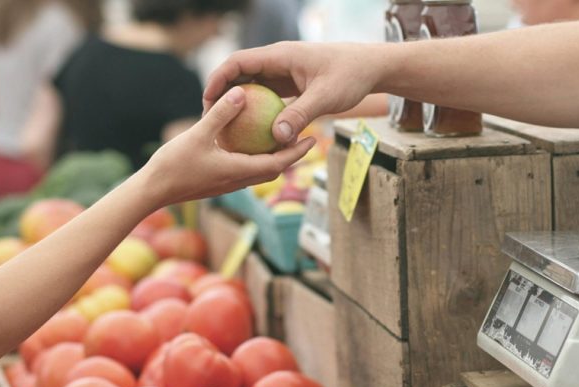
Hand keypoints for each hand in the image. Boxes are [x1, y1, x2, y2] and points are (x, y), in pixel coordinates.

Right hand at [142, 86, 315, 207]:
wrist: (152, 191)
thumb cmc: (173, 165)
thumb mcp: (198, 134)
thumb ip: (221, 114)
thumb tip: (241, 92)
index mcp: (239, 171)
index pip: (278, 164)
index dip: (297, 152)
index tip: (312, 139)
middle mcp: (238, 180)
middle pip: (273, 169)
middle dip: (292, 155)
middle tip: (305, 137)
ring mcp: (227, 183)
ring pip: (259, 171)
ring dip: (274, 158)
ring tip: (283, 139)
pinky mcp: (218, 182)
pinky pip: (244, 169)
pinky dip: (254, 158)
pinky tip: (249, 142)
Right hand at [204, 42, 382, 143]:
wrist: (371, 68)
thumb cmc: (350, 76)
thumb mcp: (325, 97)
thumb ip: (300, 115)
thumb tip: (276, 138)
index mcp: (280, 56)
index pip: (238, 62)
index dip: (218, 79)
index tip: (207, 100)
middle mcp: (278, 62)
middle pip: (240, 74)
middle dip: (222, 94)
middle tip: (210, 119)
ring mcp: (284, 73)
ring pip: (252, 87)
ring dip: (239, 105)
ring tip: (226, 128)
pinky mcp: (291, 85)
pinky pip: (267, 97)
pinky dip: (257, 112)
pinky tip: (253, 134)